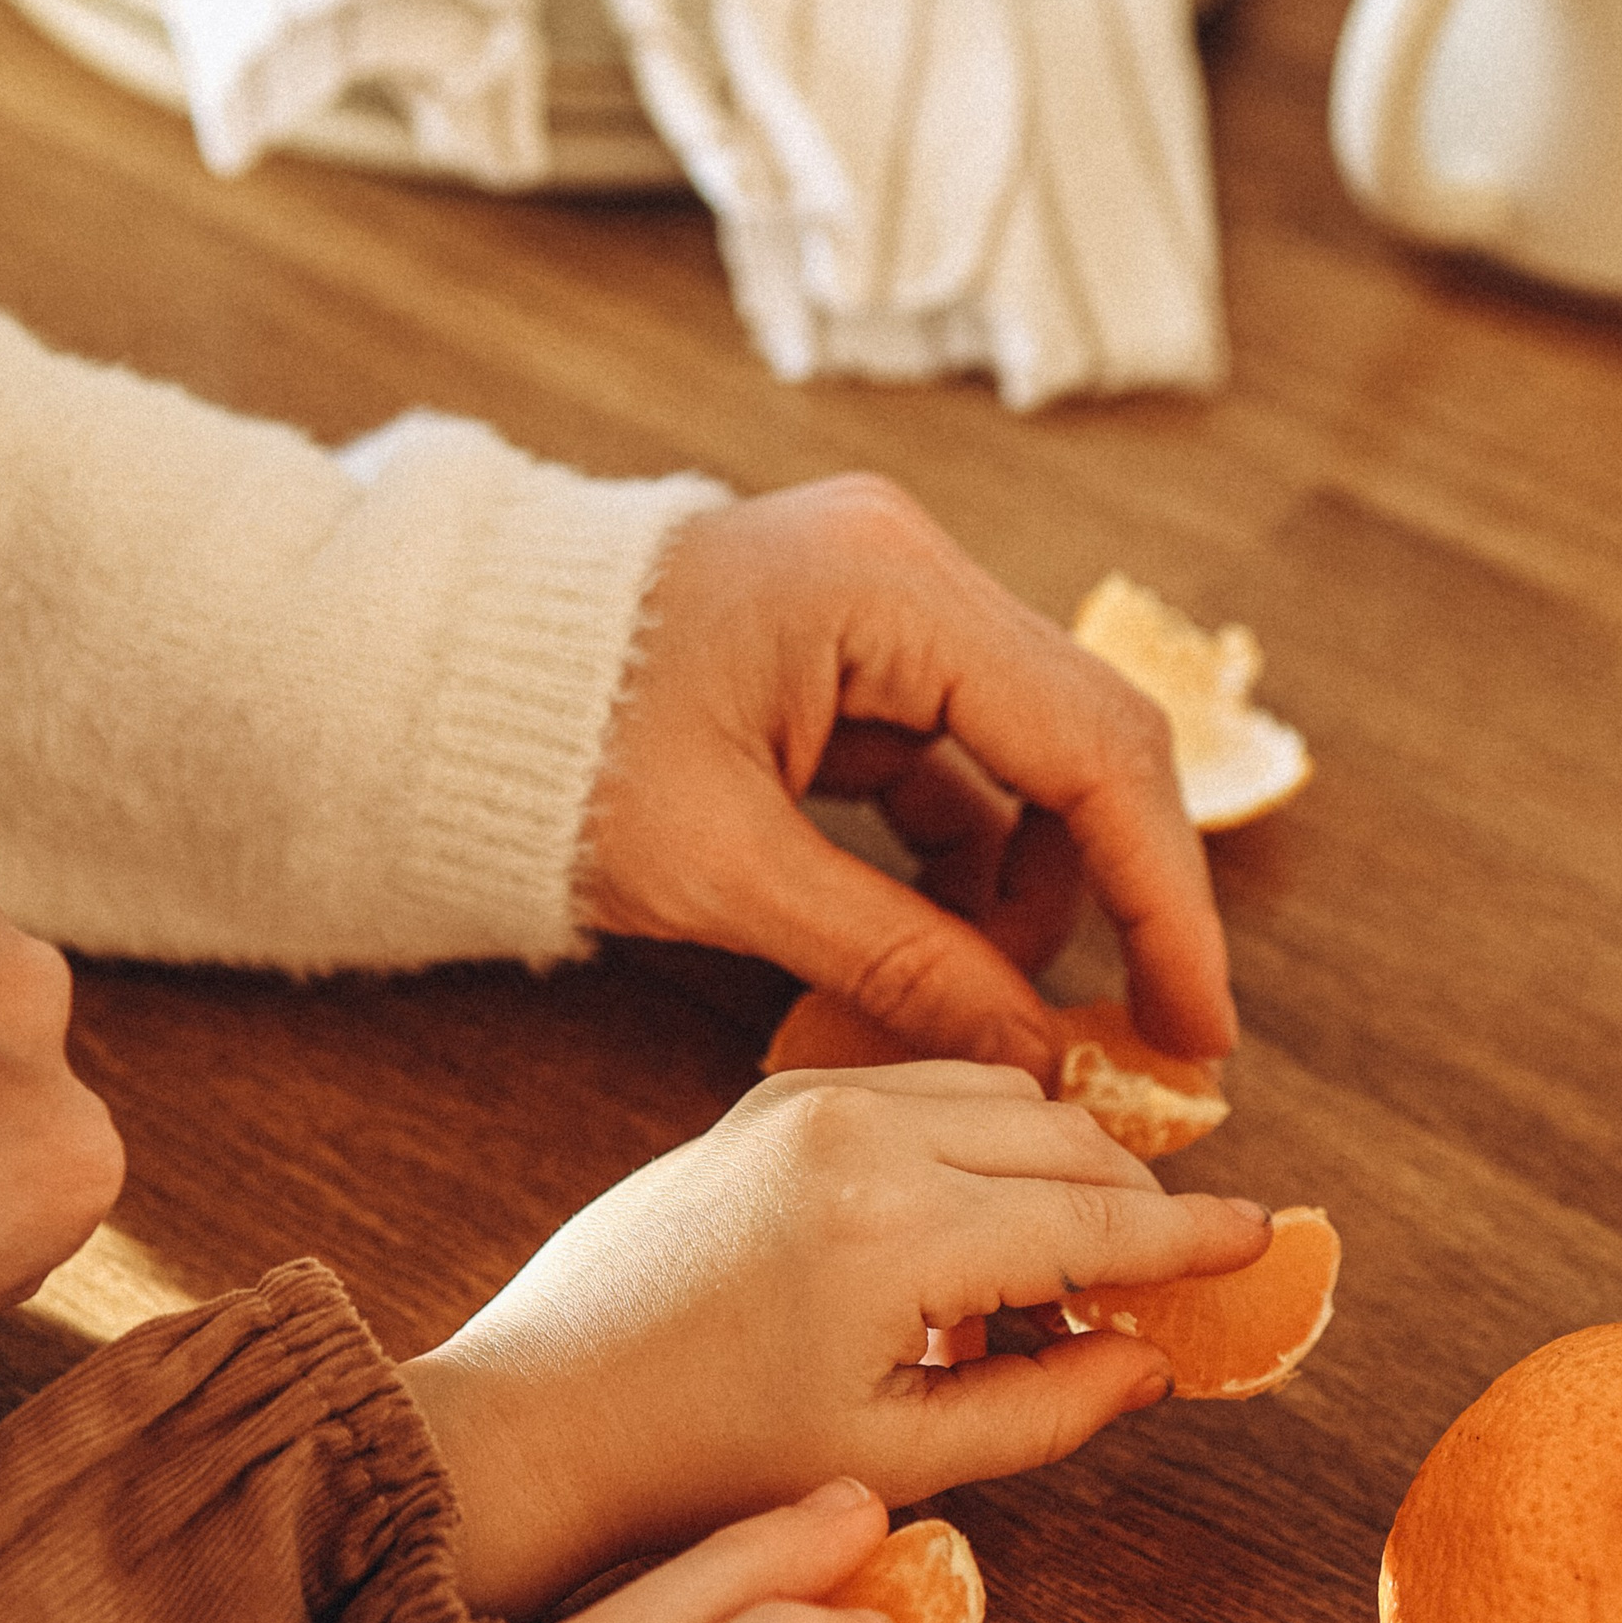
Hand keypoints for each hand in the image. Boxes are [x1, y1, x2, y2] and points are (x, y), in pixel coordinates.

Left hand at [403, 1060, 1266, 1616]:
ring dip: (1060, 1170)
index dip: (1194, 1239)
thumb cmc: (699, 1466)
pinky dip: (981, 1144)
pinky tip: (970, 1248)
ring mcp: (808, 1099)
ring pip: (1003, 1095)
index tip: (1267, 1240)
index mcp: (896, 1228)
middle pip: (1067, 1137)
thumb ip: (1044, 1406)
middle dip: (1136, 1206)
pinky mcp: (769, 1097)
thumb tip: (1152, 1363)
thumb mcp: (895, 1459)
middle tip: (1163, 1291)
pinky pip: (925, 1088)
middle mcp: (858, 1132)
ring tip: (1056, 1290)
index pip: (1098, 1218)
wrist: (532, 1421)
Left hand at [579, 479, 1233, 1072]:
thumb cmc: (546, 754)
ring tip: (988, 1006)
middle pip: (1086, 741)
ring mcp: (886, 602)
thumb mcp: (720, 874)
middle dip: (1120, 896)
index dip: (1163, 898)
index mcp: (886, 587)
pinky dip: (968, 863)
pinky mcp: (856, 652)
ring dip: (1032, 889)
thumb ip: (893, 960)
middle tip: (1146, 1036)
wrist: (424, 678)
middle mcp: (910, 568)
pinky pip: (960, 763)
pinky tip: (943, 954)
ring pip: (1031, 759)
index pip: (1090, 746)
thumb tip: (1034, 1055)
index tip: (1197, 1024)